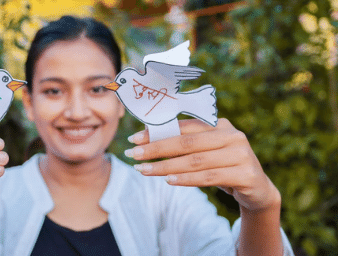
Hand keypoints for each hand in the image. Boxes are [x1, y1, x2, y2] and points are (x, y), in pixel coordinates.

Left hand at [125, 118, 280, 210]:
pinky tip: (169, 181)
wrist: (257, 189)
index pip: (183, 126)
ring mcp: (241, 154)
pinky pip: (210, 177)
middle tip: (134, 155)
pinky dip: (187, 179)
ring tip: (144, 170)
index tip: (134, 139)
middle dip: (156, 149)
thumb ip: (185, 142)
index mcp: (219, 124)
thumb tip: (147, 135)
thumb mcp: (206, 151)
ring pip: (195, 161)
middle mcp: (231, 135)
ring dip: (166, 166)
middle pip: (186, 142)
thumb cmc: (223, 166)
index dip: (157, 132)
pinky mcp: (246, 174)